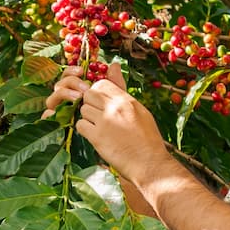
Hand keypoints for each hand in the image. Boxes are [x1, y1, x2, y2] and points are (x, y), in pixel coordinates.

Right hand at [43, 59, 127, 115]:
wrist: (109, 137)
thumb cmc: (110, 115)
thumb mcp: (114, 98)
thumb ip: (114, 82)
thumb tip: (114, 65)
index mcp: (75, 89)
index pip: (67, 76)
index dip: (72, 71)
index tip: (82, 71)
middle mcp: (65, 99)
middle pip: (59, 85)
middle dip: (71, 83)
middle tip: (85, 88)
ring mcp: (58, 110)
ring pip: (52, 97)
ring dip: (64, 94)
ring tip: (78, 97)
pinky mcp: (55, 122)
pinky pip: (47, 116)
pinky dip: (50, 113)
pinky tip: (63, 112)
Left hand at [59, 61, 168, 182]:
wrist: (149, 164)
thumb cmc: (147, 139)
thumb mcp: (139, 110)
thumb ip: (122, 89)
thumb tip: (113, 65)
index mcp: (126, 100)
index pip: (101, 83)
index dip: (98, 92)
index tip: (102, 103)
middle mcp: (115, 108)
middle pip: (89, 95)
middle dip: (90, 104)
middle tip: (98, 116)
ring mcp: (105, 123)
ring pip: (83, 110)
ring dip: (87, 118)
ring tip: (99, 128)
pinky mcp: (97, 138)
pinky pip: (80, 126)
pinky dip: (85, 130)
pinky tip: (95, 136)